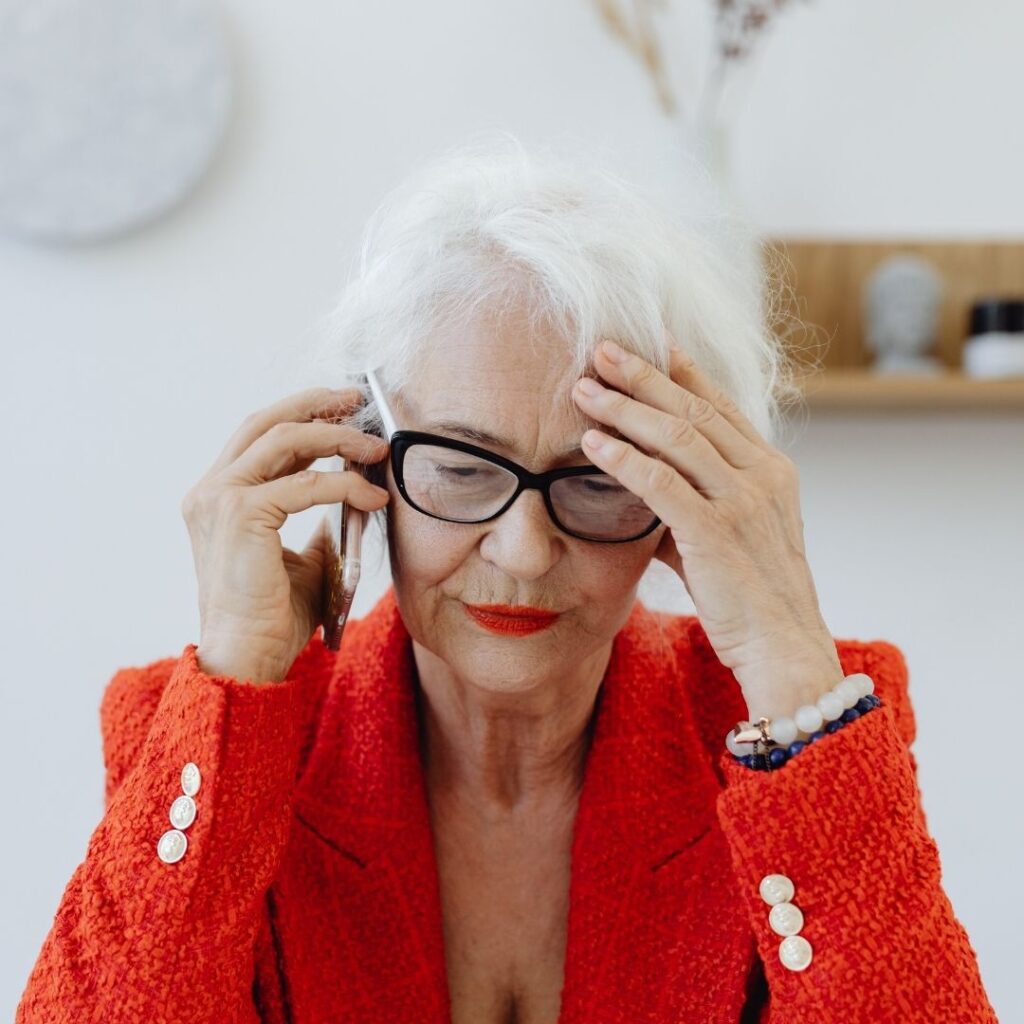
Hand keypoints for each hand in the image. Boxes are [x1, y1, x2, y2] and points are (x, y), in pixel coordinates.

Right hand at [182, 387, 390, 683]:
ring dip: (337, 438)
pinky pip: (307, 484)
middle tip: (357, 401)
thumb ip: (318, 522)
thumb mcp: (303, 558)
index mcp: (218, 497)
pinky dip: (346, 484)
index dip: (302, 414)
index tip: (342, 408)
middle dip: (316, 404)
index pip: (260, 436)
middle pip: (266, 422)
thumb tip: (352, 494)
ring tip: (375, 448)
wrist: (248, 657)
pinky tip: (373, 495)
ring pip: (286, 440)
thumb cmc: (272, 615)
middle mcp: (211, 491)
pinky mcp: (241, 516)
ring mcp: (220, 500)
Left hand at [572, 334, 843, 719]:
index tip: (650, 343)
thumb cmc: (751, 596)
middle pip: (693, 409)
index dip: (683, 371)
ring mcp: (743, 501)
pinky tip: (592, 444)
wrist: (783, 648)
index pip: (720, 405)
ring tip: (584, 390)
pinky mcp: (716, 532)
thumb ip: (690, 503)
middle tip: (602, 350)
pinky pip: (661, 484)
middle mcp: (762, 475)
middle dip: (642, 377)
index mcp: (770, 469)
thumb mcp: (728, 535)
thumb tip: (641, 485)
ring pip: (676, 437)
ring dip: (624, 409)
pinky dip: (623, 460)